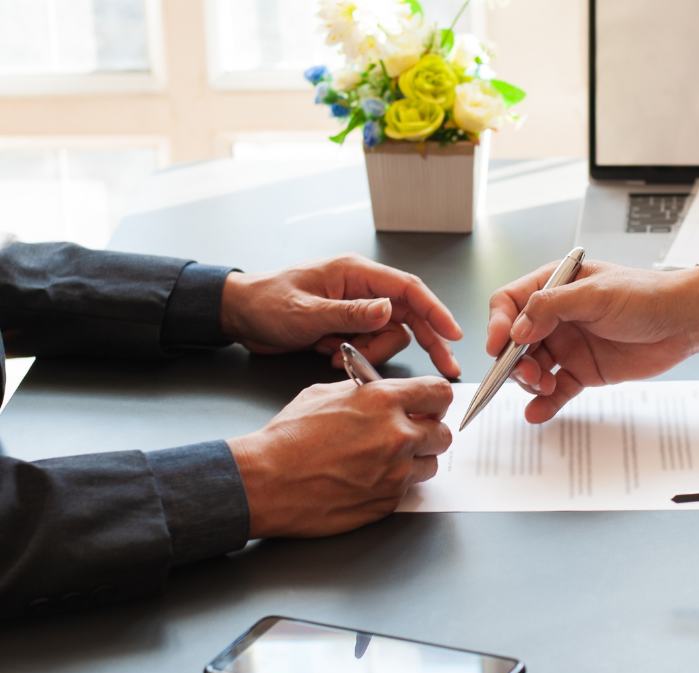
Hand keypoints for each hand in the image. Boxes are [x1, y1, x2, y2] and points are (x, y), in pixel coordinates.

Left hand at [220, 253, 462, 377]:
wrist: (239, 315)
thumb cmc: (266, 302)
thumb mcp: (307, 312)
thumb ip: (350, 313)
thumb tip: (388, 310)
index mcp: (356, 273)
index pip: (408, 289)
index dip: (436, 311)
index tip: (454, 333)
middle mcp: (363, 289)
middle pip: (410, 315)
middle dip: (428, 341)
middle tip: (447, 368)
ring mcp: (357, 309)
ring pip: (390, 336)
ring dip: (372, 352)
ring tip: (338, 354)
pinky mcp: (350, 327)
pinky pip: (371, 346)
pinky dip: (358, 356)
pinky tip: (330, 353)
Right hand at [226, 376, 452, 537]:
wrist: (266, 482)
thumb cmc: (287, 440)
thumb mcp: (324, 394)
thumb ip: (364, 392)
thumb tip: (384, 392)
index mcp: (384, 401)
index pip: (439, 393)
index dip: (436, 400)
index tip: (431, 406)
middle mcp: (397, 436)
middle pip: (443, 433)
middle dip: (428, 433)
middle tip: (409, 435)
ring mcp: (396, 473)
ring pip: (429, 465)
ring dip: (414, 461)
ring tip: (382, 459)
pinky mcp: (389, 501)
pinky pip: (407, 489)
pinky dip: (394, 484)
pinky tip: (367, 478)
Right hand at [486, 260, 698, 422]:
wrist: (684, 322)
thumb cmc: (646, 296)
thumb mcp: (597, 294)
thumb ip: (552, 308)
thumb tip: (516, 330)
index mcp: (554, 287)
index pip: (510, 303)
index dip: (498, 324)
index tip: (499, 346)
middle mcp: (556, 317)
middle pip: (515, 342)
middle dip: (514, 361)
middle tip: (529, 375)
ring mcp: (568, 345)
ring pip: (532, 369)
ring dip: (530, 382)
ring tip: (544, 387)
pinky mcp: (584, 371)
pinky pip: (556, 391)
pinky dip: (544, 404)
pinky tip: (537, 414)